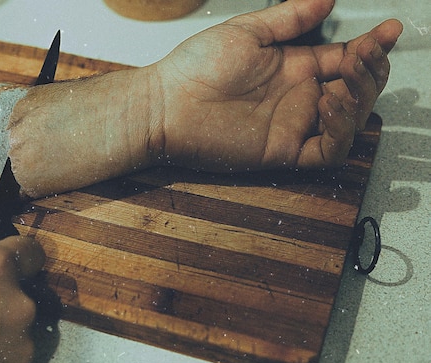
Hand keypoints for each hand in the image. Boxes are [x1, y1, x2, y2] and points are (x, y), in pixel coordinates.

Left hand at [153, 0, 402, 170]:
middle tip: (365, 53)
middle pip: (355, 91)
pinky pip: (325, 151)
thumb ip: (288, 18)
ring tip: (345, 76)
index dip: (371, 47)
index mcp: (293, 68)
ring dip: (359, 98)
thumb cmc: (195, 66)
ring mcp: (291, 126)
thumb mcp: (247, 32)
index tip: (388, 29)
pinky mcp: (281, 152)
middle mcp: (297, 98)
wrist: (166, 103)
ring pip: (348, 122)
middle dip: (371, 71)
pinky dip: (339, 131)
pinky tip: (329, 104)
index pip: (344, 60)